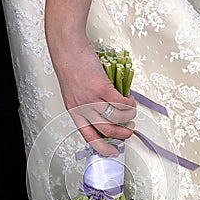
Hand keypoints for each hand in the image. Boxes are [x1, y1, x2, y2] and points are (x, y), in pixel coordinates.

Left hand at [49, 37, 135, 155]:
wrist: (67, 48)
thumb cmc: (69, 65)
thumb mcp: (74, 91)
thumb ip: (87, 103)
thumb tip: (107, 110)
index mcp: (74, 111)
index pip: (88, 136)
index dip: (102, 147)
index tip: (112, 151)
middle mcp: (82, 108)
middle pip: (105, 130)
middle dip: (121, 134)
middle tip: (129, 131)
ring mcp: (91, 99)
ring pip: (115, 118)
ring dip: (128, 118)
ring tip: (132, 114)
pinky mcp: (101, 88)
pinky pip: (120, 102)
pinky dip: (128, 104)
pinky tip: (130, 100)